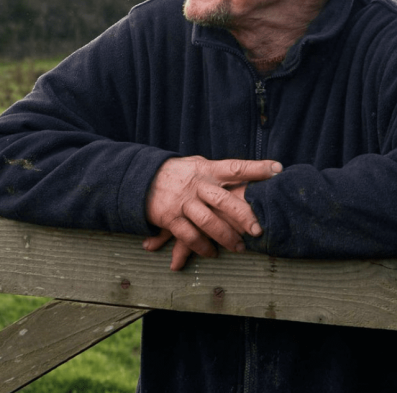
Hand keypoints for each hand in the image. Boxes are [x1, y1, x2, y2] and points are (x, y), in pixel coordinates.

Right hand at [144, 156, 281, 270]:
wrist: (140, 178)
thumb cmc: (177, 173)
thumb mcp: (196, 165)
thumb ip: (218, 172)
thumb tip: (250, 174)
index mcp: (205, 169)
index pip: (234, 167)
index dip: (256, 168)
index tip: (277, 169)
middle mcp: (195, 184)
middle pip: (222, 199)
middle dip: (242, 215)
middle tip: (258, 230)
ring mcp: (182, 201)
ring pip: (207, 221)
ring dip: (225, 237)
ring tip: (240, 248)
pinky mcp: (170, 217)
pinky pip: (189, 235)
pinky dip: (202, 246)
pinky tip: (212, 252)